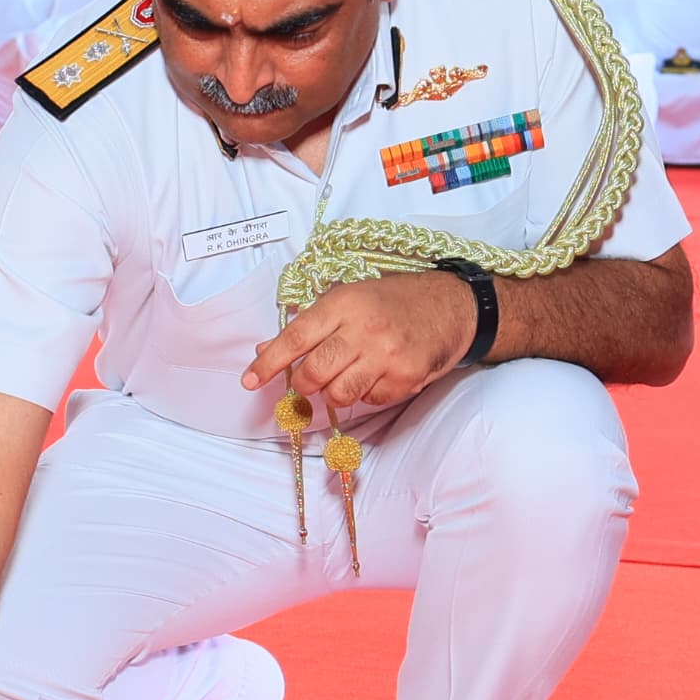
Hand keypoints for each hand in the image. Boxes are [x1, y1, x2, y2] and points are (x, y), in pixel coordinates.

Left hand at [244, 269, 475, 411]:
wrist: (450, 306)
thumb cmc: (393, 301)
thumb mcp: (349, 298)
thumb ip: (310, 324)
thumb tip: (267, 349)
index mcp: (344, 304)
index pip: (296, 338)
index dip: (269, 362)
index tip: (250, 379)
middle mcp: (364, 330)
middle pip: (314, 373)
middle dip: (302, 384)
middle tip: (307, 381)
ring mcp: (387, 356)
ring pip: (339, 394)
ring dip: (334, 392)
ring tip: (345, 376)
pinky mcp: (406, 378)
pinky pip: (370, 401)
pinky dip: (366, 394)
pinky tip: (376, 375)